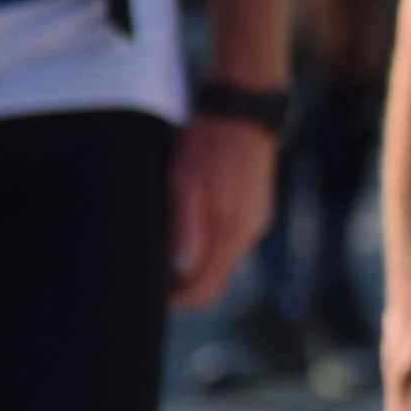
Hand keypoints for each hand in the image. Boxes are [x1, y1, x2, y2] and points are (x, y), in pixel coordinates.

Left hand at [167, 112, 274, 307]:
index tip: (152, 295)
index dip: (177, 300)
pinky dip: (212, 245)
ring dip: (198, 264)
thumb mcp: (184, 183)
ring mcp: (256, 222)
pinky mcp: (257, 210)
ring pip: (224, 262)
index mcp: (230, 232)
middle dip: (185, 286)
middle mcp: (248, 233)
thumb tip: (179, 271)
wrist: (244, 111)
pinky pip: (232, 242)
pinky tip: (193, 226)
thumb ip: (185, 230)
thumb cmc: (207, 144)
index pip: (204, 290)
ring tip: (168, 247)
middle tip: (153, 275)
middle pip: (215, 281)